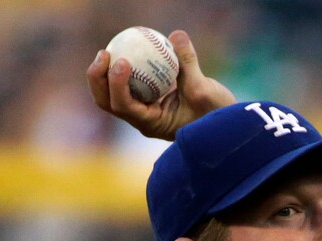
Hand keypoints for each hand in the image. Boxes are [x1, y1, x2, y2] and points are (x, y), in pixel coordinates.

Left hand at [87, 29, 236, 141]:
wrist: (222, 123)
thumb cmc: (215, 114)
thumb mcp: (204, 90)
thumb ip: (188, 63)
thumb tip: (177, 35)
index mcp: (151, 124)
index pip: (124, 107)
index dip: (116, 84)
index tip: (122, 60)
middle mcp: (142, 120)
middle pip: (108, 103)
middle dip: (99, 80)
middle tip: (105, 53)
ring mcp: (142, 111)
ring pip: (113, 94)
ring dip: (105, 74)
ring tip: (107, 50)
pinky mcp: (147, 100)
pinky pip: (128, 83)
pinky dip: (123, 69)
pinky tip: (126, 47)